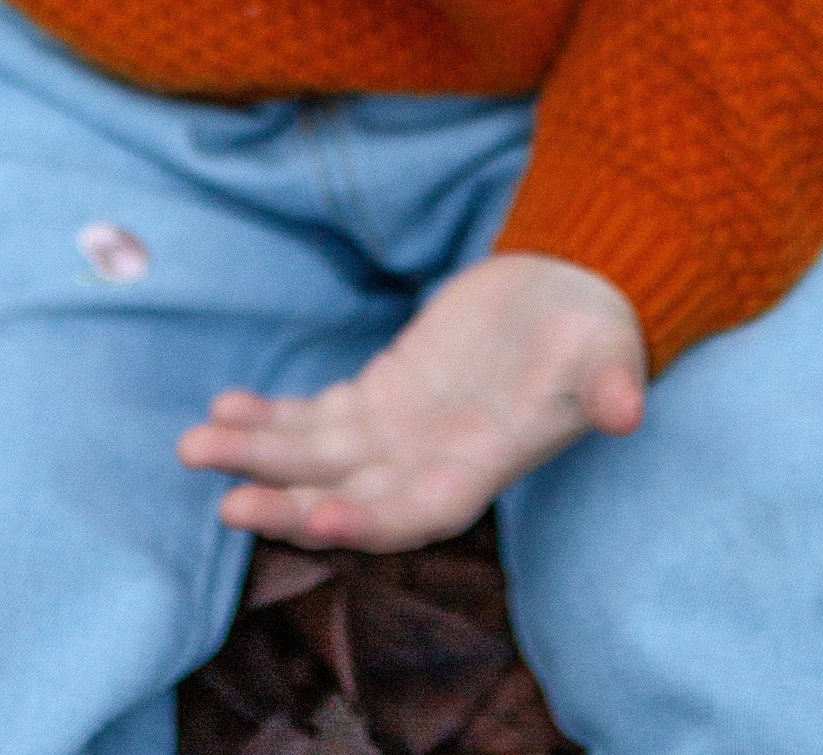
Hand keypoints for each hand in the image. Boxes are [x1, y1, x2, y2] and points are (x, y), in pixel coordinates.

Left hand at [175, 252, 646, 550]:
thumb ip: (611, 384)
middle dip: (287, 503)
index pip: (416, 514)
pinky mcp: (379, 393)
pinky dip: (271, 416)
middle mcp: (428, 465)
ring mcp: (397, 432)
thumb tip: (628, 408)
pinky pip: (314, 417)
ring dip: (258, 456)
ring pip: (316, 460)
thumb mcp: (609, 352)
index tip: (318, 522)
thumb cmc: (594, 333)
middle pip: (348, 500)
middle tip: (225, 501)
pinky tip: (225, 403)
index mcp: (480, 469)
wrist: (569, 299)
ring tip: (194, 444)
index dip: (369, 523)